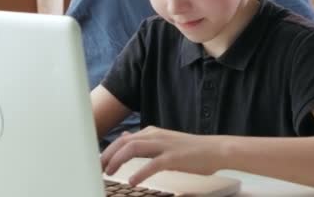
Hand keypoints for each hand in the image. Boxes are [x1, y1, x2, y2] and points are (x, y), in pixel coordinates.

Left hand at [100, 126, 224, 185]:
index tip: (98, 163)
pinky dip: (140, 172)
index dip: (108, 150)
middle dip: (107, 155)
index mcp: (153, 132)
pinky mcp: (174, 157)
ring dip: (117, 160)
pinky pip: (152, 164)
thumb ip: (146, 143)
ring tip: (108, 173)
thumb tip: (126, 140)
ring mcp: (165, 145)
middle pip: (124, 142)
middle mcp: (156, 135)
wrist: (216, 150)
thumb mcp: (165, 143)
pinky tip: (132, 181)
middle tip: (97, 169)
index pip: (123, 139)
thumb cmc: (191, 150)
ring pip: (133, 148)